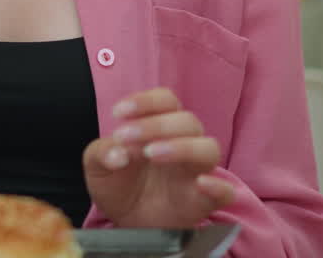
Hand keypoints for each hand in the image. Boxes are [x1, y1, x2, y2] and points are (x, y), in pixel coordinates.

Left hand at [83, 88, 236, 227]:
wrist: (125, 223)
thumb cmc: (118, 185)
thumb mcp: (97, 166)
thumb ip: (102, 153)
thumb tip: (117, 154)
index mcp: (161, 127)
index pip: (166, 100)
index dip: (145, 101)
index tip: (118, 113)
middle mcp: (184, 143)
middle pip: (187, 121)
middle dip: (156, 125)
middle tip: (126, 137)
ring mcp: (196, 173)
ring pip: (209, 148)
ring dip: (182, 147)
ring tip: (152, 153)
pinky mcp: (203, 202)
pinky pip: (225, 192)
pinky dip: (218, 186)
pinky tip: (201, 184)